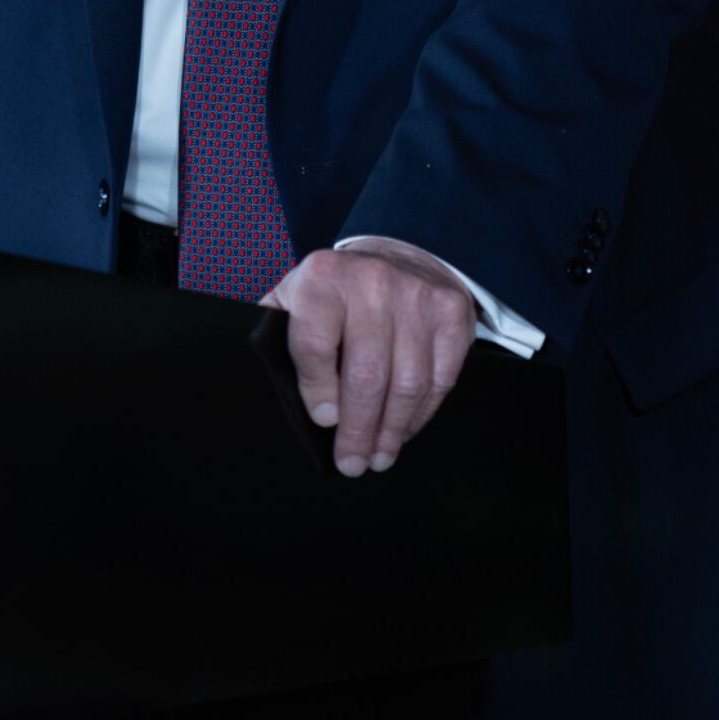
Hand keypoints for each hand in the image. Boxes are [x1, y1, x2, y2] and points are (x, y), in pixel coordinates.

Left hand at [268, 241, 474, 477]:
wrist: (398, 257)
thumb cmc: (337, 291)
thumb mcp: (294, 293)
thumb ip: (273, 328)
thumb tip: (267, 377)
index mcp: (322, 277)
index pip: (314, 344)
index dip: (317, 390)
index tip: (323, 421)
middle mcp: (372, 282)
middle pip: (366, 374)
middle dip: (357, 429)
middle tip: (351, 462)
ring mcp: (417, 297)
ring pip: (407, 383)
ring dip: (391, 430)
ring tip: (378, 456)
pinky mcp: (451, 314)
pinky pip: (440, 379)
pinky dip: (421, 414)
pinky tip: (404, 430)